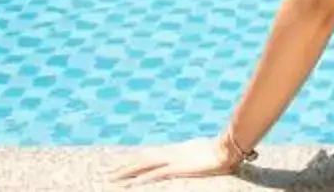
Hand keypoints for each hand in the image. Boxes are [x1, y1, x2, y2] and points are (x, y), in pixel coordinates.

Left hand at [113, 136, 248, 182]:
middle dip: (124, 167)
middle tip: (106, 172)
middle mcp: (170, 153)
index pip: (149, 155)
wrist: (227, 148)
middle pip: (141, 160)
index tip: (121, 163)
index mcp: (175, 150)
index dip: (134, 159)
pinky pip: (155, 175)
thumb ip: (196, 154)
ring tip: (111, 179)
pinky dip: (142, 180)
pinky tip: (131, 185)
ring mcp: (172, 160)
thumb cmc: (220, 151)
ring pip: (143, 166)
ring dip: (127, 173)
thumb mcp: (204, 152)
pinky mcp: (177, 169)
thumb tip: (197, 154)